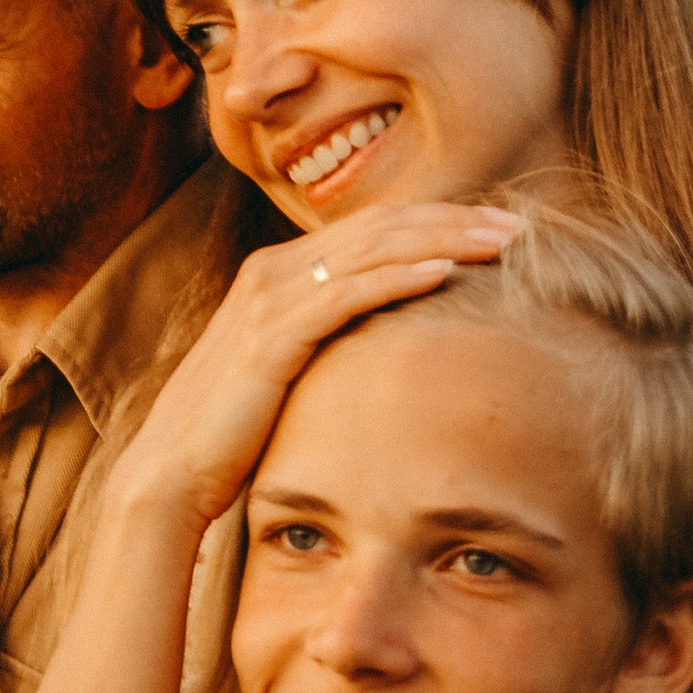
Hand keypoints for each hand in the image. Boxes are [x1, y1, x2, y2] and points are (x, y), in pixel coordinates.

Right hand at [112, 204, 522, 536]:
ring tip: (502, 241)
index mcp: (280, 272)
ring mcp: (269, 298)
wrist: (171, 472)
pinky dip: (398, 277)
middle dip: (456, 220)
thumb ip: (329, 344)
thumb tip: (385, 350)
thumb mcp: (290, 373)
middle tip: (521, 225)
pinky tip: (445, 272)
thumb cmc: (234, 433)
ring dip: (443, 239)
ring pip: (372, 249)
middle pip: (383, 226)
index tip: (499, 231)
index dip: (440, 221)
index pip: (375, 229)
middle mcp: (273, 271)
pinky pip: (346, 293)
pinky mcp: (271, 336)